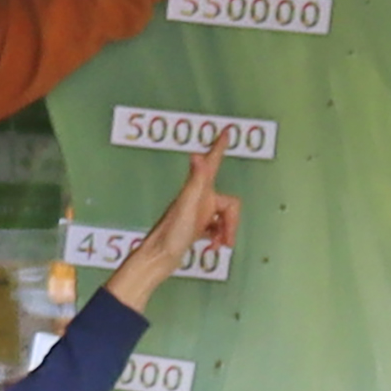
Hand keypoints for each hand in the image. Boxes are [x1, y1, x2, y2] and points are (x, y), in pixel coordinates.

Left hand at [105, 144, 240, 311]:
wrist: (159, 258)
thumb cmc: (171, 234)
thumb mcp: (187, 206)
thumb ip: (195, 181)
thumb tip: (197, 156)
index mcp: (198, 191)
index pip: (212, 163)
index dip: (219, 148)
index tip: (226, 132)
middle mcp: (198, 198)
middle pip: (228, 203)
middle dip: (231, 222)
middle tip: (227, 239)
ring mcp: (197, 213)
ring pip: (224, 216)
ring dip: (227, 231)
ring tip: (220, 244)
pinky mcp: (196, 226)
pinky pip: (216, 227)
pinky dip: (219, 236)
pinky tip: (213, 244)